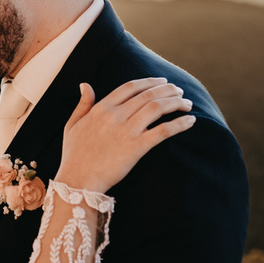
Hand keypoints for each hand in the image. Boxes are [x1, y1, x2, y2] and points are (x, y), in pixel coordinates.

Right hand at [54, 78, 195, 192]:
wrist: (78, 181)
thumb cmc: (74, 156)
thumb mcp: (72, 125)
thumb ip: (82, 104)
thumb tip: (85, 85)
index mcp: (101, 108)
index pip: (131, 87)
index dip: (150, 82)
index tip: (163, 81)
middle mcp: (115, 116)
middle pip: (148, 95)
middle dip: (168, 90)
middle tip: (180, 92)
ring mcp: (126, 131)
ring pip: (157, 108)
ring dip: (176, 103)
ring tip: (187, 104)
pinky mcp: (136, 148)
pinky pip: (162, 131)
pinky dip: (179, 124)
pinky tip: (191, 121)